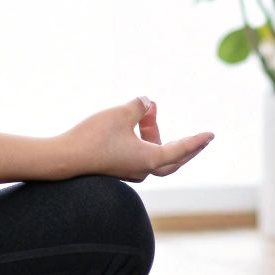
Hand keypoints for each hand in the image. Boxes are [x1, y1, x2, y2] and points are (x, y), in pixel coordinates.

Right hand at [59, 96, 212, 182]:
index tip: (210, 135)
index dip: (196, 141)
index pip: (181, 150)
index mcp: (149, 159)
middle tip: (198, 136)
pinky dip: (142, 138)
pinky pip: (139, 153)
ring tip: (147, 110)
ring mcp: (128, 171)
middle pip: (171, 158)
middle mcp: (142, 169)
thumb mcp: (120, 114)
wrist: (64, 158)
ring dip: (154, 132)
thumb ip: (138, 107)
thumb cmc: (93, 137)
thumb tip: (146, 102)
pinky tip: (133, 123)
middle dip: (183, 143)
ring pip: (153, 153)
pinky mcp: (116, 168)